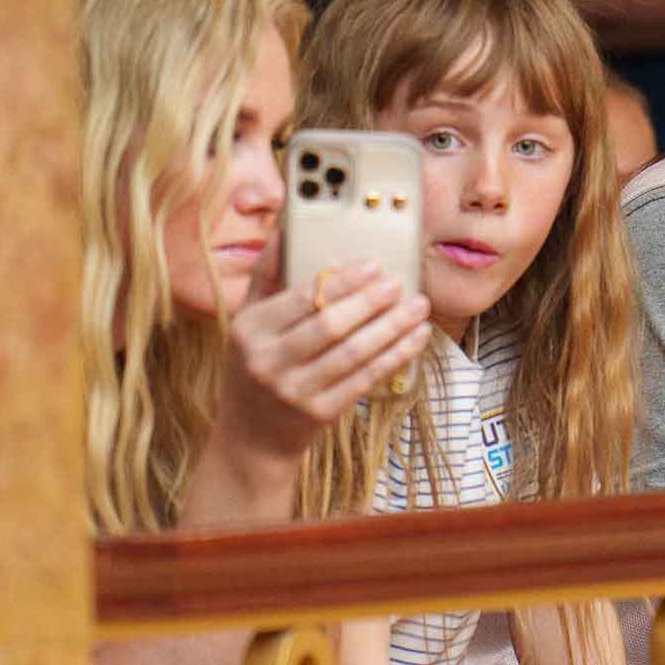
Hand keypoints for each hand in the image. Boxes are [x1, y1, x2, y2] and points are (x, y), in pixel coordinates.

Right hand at [220, 241, 432, 462]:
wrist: (250, 438)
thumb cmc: (253, 369)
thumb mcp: (246, 324)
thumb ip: (266, 276)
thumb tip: (284, 226)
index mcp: (249, 329)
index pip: (303, 297)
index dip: (343, 280)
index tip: (374, 265)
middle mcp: (268, 361)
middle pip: (331, 324)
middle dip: (371, 301)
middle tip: (400, 283)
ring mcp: (294, 390)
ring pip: (353, 353)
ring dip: (392, 327)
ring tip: (418, 307)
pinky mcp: (319, 414)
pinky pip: (365, 378)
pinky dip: (394, 356)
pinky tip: (414, 338)